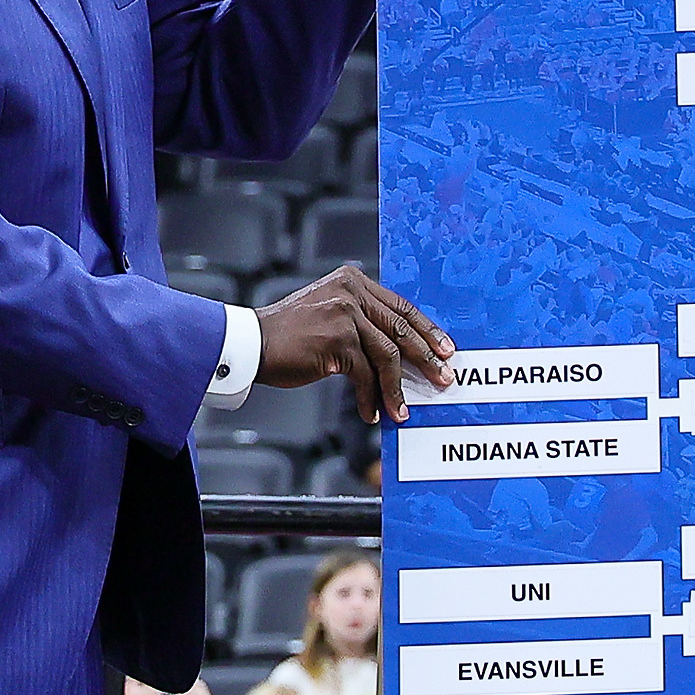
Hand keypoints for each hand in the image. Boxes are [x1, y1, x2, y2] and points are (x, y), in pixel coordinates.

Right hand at [257, 264, 456, 423]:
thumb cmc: (289, 334)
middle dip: (426, 357)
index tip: (444, 348)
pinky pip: (365, 375)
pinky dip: (370, 396)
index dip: (426, 329)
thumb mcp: (330, 313)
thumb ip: (361, 320)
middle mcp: (352, 293)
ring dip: (397, 387)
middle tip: (443, 377)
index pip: (401, 306)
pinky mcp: (337, 341)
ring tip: (403, 410)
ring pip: (387, 355)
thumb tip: (399, 350)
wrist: (250, 342)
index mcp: (354, 282)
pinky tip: (372, 412)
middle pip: (401, 328)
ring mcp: (345, 315)